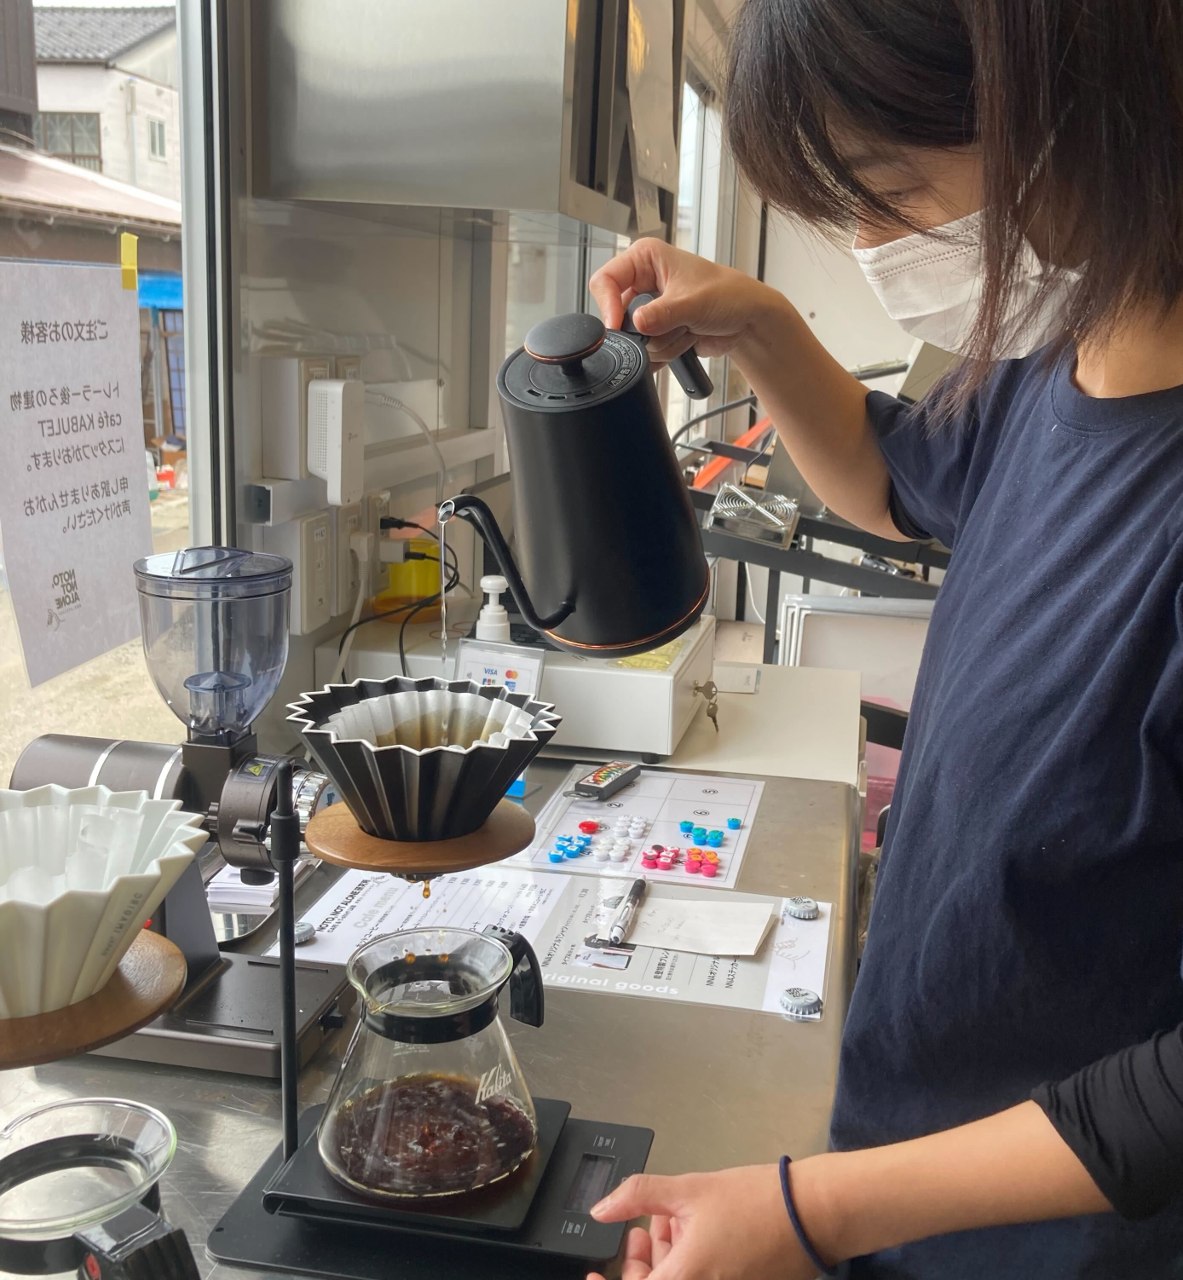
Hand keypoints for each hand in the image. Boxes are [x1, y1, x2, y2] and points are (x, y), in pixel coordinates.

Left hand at [584, 1164, 826, 1279]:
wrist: (810, 1215)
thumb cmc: (753, 1201)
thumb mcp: (688, 1189)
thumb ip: (639, 1196)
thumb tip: (601, 1210)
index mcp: (686, 1279)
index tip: (594, 1272)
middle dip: (638, 1267)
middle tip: (637, 1233)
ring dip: (664, 1261)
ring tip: (664, 1223)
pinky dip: (687, 1264)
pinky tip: (688, 1233)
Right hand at [588, 238, 780, 367]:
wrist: (748, 320)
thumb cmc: (728, 295)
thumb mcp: (693, 302)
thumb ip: (662, 314)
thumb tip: (637, 324)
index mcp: (645, 259)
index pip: (605, 279)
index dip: (608, 305)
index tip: (618, 326)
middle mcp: (643, 282)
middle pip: (619, 316)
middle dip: (649, 329)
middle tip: (675, 323)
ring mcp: (650, 309)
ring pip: (636, 339)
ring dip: (665, 340)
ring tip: (689, 327)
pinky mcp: (657, 331)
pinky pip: (647, 352)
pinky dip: (667, 352)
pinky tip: (687, 339)